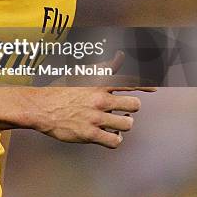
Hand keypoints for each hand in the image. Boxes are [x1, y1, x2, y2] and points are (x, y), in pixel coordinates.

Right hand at [34, 52, 155, 147]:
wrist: (41, 107)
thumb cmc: (61, 90)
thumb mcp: (82, 74)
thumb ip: (104, 67)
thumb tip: (121, 55)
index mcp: (99, 83)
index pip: (129, 80)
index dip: (146, 83)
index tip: (155, 87)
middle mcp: (100, 99)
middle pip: (134, 105)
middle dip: (131, 108)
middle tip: (123, 110)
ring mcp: (96, 118)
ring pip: (127, 124)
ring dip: (124, 124)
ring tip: (117, 122)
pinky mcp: (90, 134)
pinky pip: (115, 141)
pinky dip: (115, 138)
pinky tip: (110, 135)